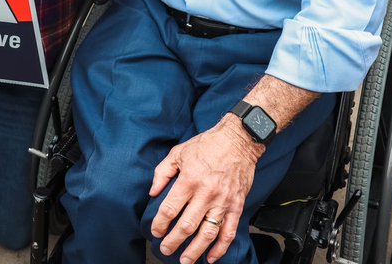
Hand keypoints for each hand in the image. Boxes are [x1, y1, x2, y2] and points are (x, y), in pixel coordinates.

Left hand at [149, 117, 260, 262]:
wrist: (238, 140)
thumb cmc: (207, 145)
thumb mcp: (178, 152)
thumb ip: (162, 172)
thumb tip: (153, 192)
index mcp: (189, 180)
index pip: (170, 209)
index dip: (160, 224)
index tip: (155, 231)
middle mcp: (206, 193)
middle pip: (187, 225)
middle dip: (173, 241)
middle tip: (165, 249)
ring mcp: (223, 201)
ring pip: (208, 233)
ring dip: (195, 250)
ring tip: (185, 261)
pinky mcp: (237, 205)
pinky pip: (229, 232)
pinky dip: (220, 248)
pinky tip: (211, 257)